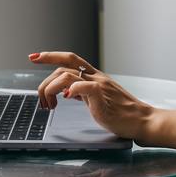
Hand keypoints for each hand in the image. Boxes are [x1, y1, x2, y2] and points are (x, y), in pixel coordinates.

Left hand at [29, 51, 158, 143]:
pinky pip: (84, 87)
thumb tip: (67, 91)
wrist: (141, 121)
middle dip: (44, 78)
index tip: (34, 56)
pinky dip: (71, 90)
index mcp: (94, 76)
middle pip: (64, 65)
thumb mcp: (97, 98)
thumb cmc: (121, 113)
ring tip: (50, 105)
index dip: (50, 56)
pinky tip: (65, 98)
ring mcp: (100, 86)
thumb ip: (82, 92)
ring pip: (68, 76)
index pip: (70, 59)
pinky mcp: (102, 98)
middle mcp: (96, 77)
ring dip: (52, 89)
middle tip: (39, 95)